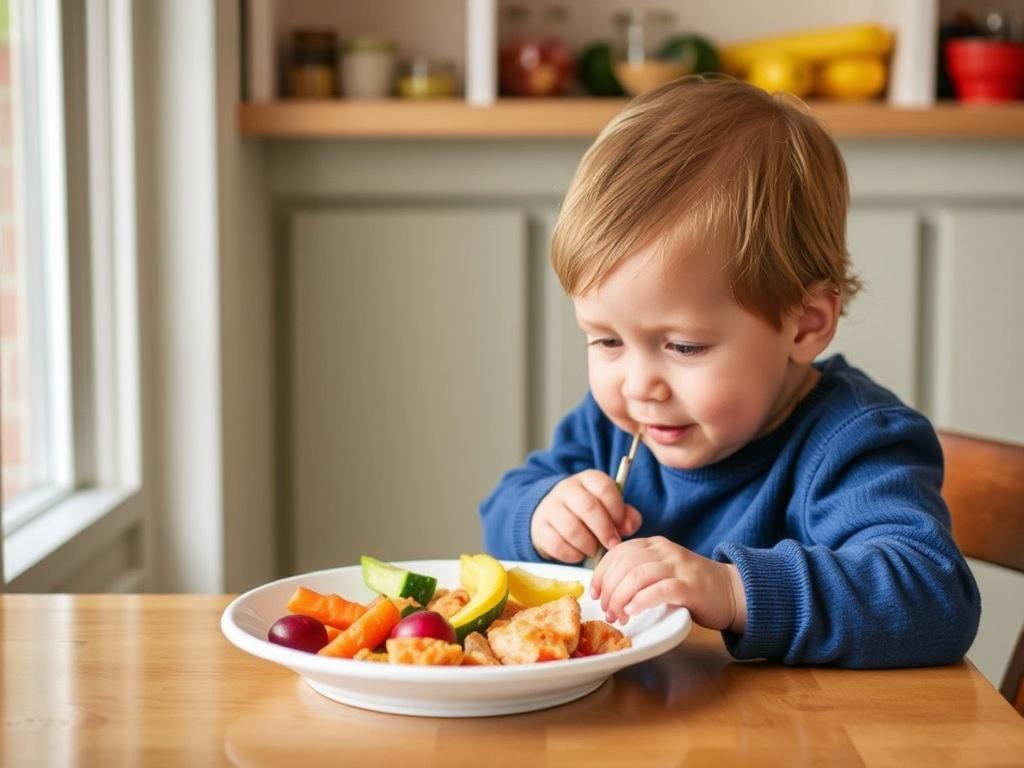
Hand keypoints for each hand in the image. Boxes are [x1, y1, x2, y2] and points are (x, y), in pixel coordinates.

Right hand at [530, 470, 642, 562]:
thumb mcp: (609, 509)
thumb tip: (628, 526)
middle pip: (588, 507)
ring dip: (588, 544)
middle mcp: (567, 488)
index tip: (622, 526)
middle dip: (604, 530)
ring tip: (594, 550)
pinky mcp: (540, 527)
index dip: (617, 509)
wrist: (553, 516)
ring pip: (571, 527)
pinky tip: (579, 554)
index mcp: (588, 479)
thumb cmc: (589, 514)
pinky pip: (556, 544)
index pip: (604, 487)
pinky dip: (572, 554)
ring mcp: (550, 507)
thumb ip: (625, 516)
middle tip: (612, 545)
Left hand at [590, 536, 746, 632]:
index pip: (618, 552)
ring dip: (621, 598)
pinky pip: (660, 589)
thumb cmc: (693, 587)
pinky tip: (633, 611)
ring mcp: (679, 566)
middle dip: (609, 590)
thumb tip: (606, 588)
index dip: (601, 573)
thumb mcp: (662, 571)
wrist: (733, 592)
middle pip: (624, 564)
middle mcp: (665, 550)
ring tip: (618, 616)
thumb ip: (639, 572)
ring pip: (638, 576)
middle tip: (607, 611)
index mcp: (654, 545)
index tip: (595, 593)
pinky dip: (641, 600)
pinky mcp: (691, 586)